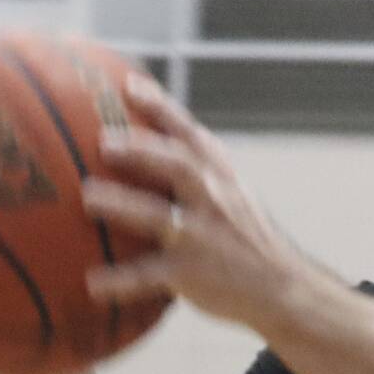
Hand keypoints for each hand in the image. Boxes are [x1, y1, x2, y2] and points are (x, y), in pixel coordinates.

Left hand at [82, 76, 319, 329]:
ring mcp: (203, 238)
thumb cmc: (250, 240)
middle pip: (177, 166)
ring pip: (159, 216)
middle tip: (103, 142)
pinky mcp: (191, 274)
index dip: (160, 107)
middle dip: (140, 150)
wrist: (285, 288)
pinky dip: (120, 281)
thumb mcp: (236, 196)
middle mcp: (215, 201)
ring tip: (88, 197)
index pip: (191, 134)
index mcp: (222, 178)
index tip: (129, 86)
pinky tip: (92, 284)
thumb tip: (155, 146)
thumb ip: (203, 171)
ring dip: (122, 204)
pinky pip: (150, 276)